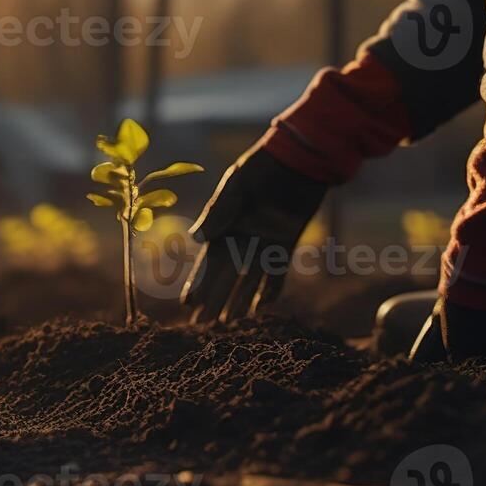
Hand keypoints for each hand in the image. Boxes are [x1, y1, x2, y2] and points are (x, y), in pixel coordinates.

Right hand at [182, 145, 329, 321]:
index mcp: (224, 227)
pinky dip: (270, 290)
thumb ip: (218, 214)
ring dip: (238, 301)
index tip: (188, 304)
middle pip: (225, 277)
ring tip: (228, 323)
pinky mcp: (286, 245)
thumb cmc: (261, 169)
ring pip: (248, 281)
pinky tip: (261, 307)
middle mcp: (241, 240)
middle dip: (214, 300)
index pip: (207, 262)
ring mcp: (264, 245)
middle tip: (202, 325)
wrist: (298, 160)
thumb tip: (194, 239)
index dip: (197, 283)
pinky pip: (277, 274)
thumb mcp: (236, 188)